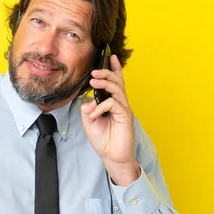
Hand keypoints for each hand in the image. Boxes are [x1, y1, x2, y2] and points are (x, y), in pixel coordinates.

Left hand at [80, 54, 140, 185]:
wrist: (112, 156)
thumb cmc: (104, 140)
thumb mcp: (89, 122)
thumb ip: (87, 109)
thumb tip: (88, 101)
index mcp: (113, 103)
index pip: (115, 82)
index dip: (114, 69)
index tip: (110, 56)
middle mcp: (120, 103)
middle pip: (117, 81)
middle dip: (106, 72)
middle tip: (94, 72)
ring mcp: (124, 109)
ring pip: (117, 89)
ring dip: (104, 83)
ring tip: (93, 82)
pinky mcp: (125, 116)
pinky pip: (114, 104)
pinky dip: (102, 106)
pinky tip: (95, 114)